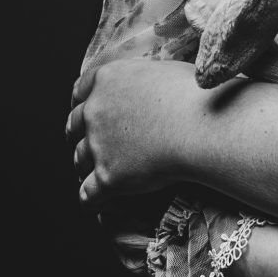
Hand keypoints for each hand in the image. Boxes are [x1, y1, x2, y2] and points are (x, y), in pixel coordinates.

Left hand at [68, 56, 199, 204]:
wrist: (203, 128)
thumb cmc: (197, 96)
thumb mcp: (165, 71)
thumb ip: (144, 78)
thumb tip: (150, 84)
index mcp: (108, 79)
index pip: (80, 90)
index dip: (82, 101)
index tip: (86, 109)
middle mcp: (96, 110)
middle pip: (74, 125)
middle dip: (79, 134)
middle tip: (92, 142)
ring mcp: (98, 144)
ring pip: (79, 159)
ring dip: (86, 166)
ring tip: (96, 174)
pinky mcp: (108, 177)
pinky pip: (88, 194)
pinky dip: (90, 200)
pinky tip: (96, 205)